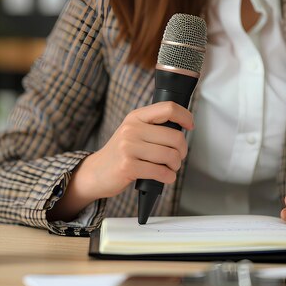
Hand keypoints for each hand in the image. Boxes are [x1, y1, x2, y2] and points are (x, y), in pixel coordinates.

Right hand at [47, 102, 191, 220]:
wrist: (95, 172)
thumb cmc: (120, 153)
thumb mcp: (132, 132)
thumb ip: (153, 127)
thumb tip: (182, 128)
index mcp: (135, 117)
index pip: (168, 108)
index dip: (185, 116)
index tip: (190, 125)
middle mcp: (131, 129)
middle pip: (175, 137)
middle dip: (182, 151)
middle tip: (178, 157)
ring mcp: (128, 147)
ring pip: (170, 156)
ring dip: (175, 166)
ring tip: (170, 168)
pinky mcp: (128, 166)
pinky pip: (160, 172)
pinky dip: (168, 177)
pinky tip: (165, 177)